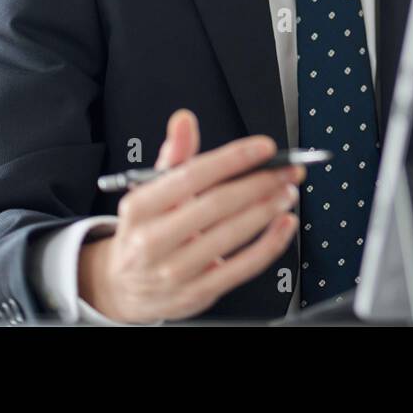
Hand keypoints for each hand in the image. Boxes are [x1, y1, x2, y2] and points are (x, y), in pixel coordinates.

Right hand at [78, 109, 303, 322]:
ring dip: (267, 210)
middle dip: (259, 183)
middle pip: (216, 205)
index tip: (264, 147)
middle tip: (287, 170)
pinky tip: (285, 224)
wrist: (123, 287)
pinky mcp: (197, 293)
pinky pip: (242, 267)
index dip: (232, 159)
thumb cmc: (145, 231)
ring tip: (288, 191)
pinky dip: (270, 244)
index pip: (191, 176)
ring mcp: (175, 270)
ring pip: (231, 235)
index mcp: (140, 207)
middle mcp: (153, 241)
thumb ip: (174, 155)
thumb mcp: (150, 191)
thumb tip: (184, 120)